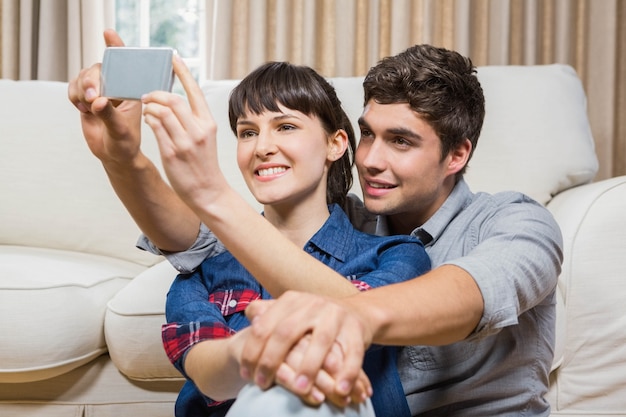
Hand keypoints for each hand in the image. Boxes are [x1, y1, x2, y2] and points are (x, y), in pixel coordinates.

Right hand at [67, 29, 142, 166]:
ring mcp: (100, 91)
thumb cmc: (125, 144)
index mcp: (131, 89)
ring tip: (89, 107)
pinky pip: (73, 87)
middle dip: (92, 80)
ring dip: (82, 89)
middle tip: (93, 98)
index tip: (108, 33)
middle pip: (98, 69)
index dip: (116, 47)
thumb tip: (97, 102)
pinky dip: (74, 96)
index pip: (124, 64)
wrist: (115, 155)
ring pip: (83, 77)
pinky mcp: (86, 98)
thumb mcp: (120, 131)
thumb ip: (109, 115)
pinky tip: (84, 109)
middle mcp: (116, 86)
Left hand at [141, 52, 227, 210]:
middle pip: (173, 99)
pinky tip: (148, 120)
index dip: (182, 72)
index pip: (194, 91)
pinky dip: (149, 119)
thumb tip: (170, 101)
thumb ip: (191, 120)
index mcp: (208, 123)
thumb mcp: (204, 138)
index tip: (173, 58)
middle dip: (156, 93)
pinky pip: (155, 128)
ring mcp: (185, 142)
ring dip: (150, 106)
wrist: (208, 192)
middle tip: (147, 95)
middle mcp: (198, 130)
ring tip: (147, 108)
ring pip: (161, 112)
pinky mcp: (172, 153)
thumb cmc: (203, 165)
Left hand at [241, 292, 373, 401]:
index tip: (246, 375)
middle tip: (263, 384)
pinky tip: (340, 390)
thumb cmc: (313, 320)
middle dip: (272, 360)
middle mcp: (312, 304)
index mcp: (291, 300)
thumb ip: (267, 313)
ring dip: (310, 367)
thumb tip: (252, 318)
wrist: (356, 312)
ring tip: (300, 389)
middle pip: (287, 332)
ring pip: (321, 341)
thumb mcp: (290, 311)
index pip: (264, 325)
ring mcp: (336, 315)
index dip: (252, 351)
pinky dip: (348, 372)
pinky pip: (353, 352)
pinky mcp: (357, 329)